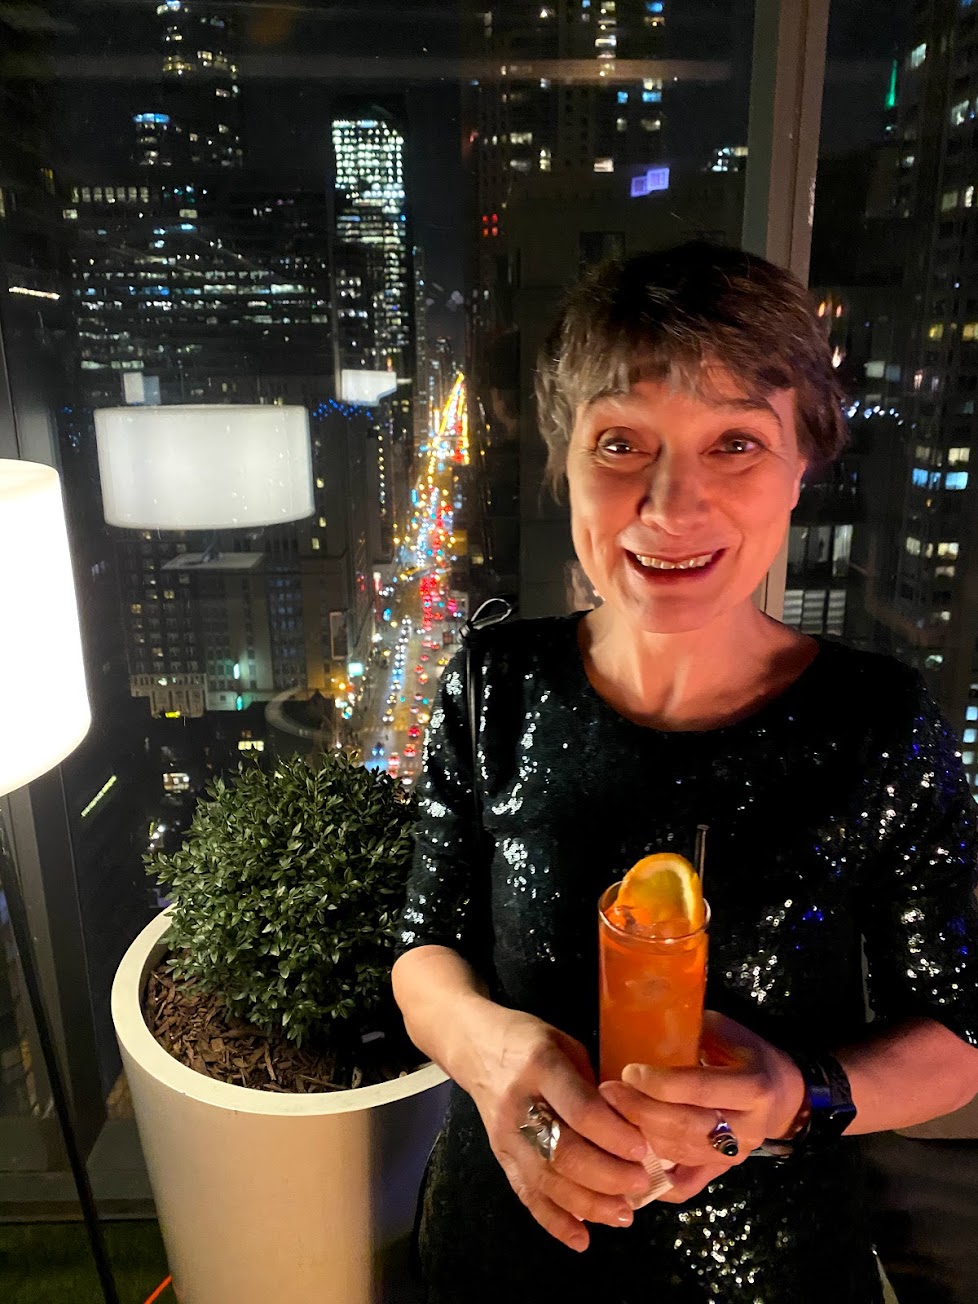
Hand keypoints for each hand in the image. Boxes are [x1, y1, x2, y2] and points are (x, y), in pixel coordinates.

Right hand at [460, 1004, 653, 1251]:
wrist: (473, 1044)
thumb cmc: (530, 1040)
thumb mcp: (567, 1045)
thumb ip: (593, 1085)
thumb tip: (631, 1130)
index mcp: (542, 1066)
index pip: (580, 1110)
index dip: (614, 1135)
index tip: (644, 1149)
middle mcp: (519, 1104)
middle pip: (563, 1153)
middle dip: (607, 1175)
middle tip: (641, 1184)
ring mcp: (505, 1134)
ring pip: (545, 1181)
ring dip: (588, 1205)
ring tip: (623, 1214)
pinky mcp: (499, 1155)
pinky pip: (525, 1195)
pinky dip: (554, 1221)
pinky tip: (582, 1239)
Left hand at [597, 1011, 804, 1204]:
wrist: (785, 1095)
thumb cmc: (749, 1054)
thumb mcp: (727, 1032)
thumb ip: (691, 1032)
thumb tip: (643, 1024)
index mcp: (752, 1087)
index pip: (699, 1088)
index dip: (659, 1084)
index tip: (629, 1072)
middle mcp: (746, 1127)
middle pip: (686, 1125)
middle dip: (641, 1110)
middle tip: (608, 1093)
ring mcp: (735, 1155)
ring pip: (681, 1153)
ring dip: (640, 1137)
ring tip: (609, 1116)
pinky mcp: (723, 1172)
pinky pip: (687, 1184)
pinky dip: (657, 1179)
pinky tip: (629, 1163)